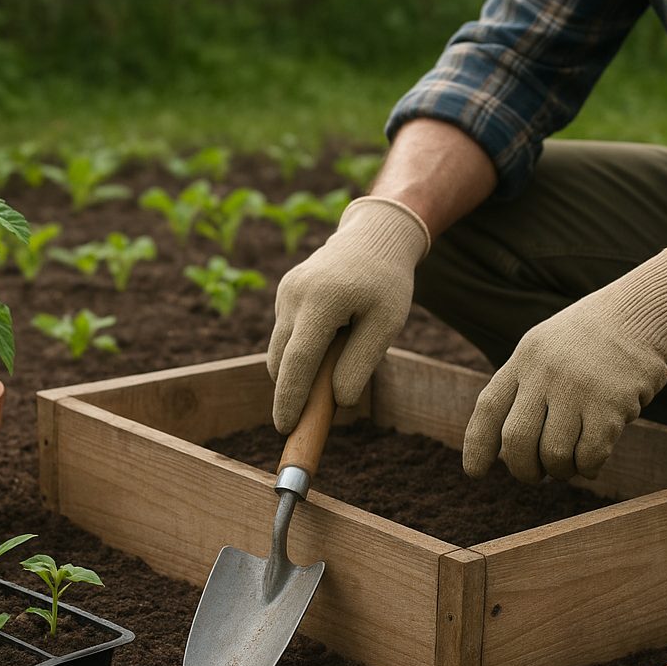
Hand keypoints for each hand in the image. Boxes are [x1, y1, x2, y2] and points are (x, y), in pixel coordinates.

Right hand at [268, 196, 429, 432]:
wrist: (374, 236)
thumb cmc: (386, 283)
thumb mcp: (386, 324)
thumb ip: (360, 363)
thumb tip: (337, 400)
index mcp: (322, 301)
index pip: (298, 361)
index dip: (290, 399)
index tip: (285, 428)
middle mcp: (294, 295)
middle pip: (281, 360)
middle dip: (289, 393)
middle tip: (307, 422)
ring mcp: (285, 292)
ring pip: (280, 350)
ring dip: (297, 371)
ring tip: (333, 368)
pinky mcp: (284, 293)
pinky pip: (286, 334)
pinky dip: (300, 351)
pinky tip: (330, 343)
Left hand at [463, 249, 666, 481]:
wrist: (644, 313)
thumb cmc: (592, 339)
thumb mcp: (546, 348)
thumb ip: (524, 387)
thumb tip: (507, 448)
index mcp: (524, 359)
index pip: (489, 408)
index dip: (477, 445)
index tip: (475, 472)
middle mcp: (545, 373)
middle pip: (516, 441)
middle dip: (523, 470)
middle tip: (535, 475)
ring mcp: (577, 389)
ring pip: (553, 455)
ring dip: (560, 471)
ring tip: (568, 466)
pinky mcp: (611, 405)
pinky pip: (589, 456)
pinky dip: (588, 468)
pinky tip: (592, 463)